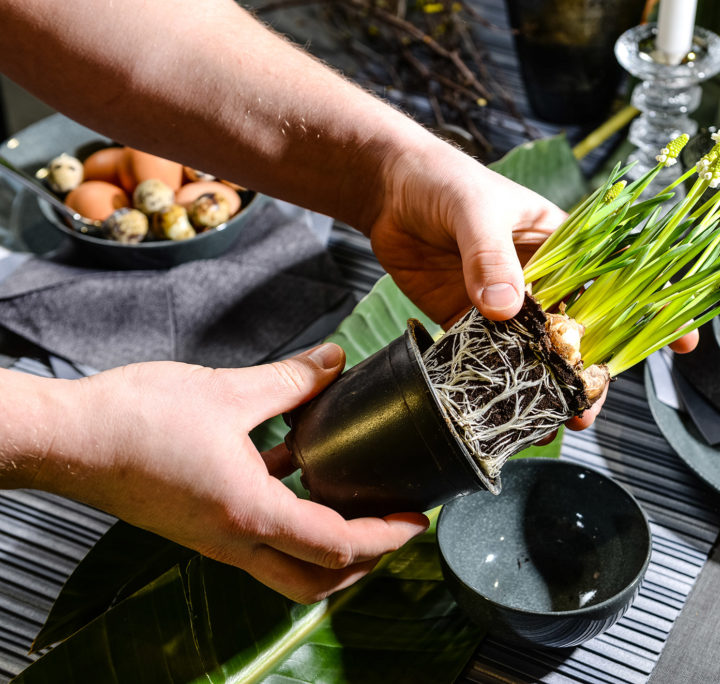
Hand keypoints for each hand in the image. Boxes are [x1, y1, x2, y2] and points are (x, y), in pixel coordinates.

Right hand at [32, 343, 427, 603]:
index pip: (339, 545)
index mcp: (252, 514)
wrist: (67, 439)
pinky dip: (289, 518)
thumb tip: (334, 361)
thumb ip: (291, 380)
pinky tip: (297, 468)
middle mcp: (235, 539)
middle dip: (364, 563)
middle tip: (392, 530)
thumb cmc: (134, 421)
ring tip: (357, 504)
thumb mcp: (228, 391)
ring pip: (287, 568)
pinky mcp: (199, 525)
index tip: (415, 520)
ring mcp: (214, 538)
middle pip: (316, 580)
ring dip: (328, 547)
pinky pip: (258, 537)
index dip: (386, 537)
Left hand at [369, 142, 700, 431]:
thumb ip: (490, 255)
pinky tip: (505, 409)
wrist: (385, 189)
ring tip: (553, 419)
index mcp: (559, 244)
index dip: (651, 310)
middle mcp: (538, 279)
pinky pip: (488, 357)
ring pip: (536, 352)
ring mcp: (502, 304)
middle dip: (592, 367)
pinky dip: (498, 384)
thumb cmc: (442, 179)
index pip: (617, 278)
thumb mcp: (475, 209)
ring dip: (546, 385)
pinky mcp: (466, 320)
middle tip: (590, 402)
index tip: (683, 341)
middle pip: (578, 329)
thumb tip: (505, 307)